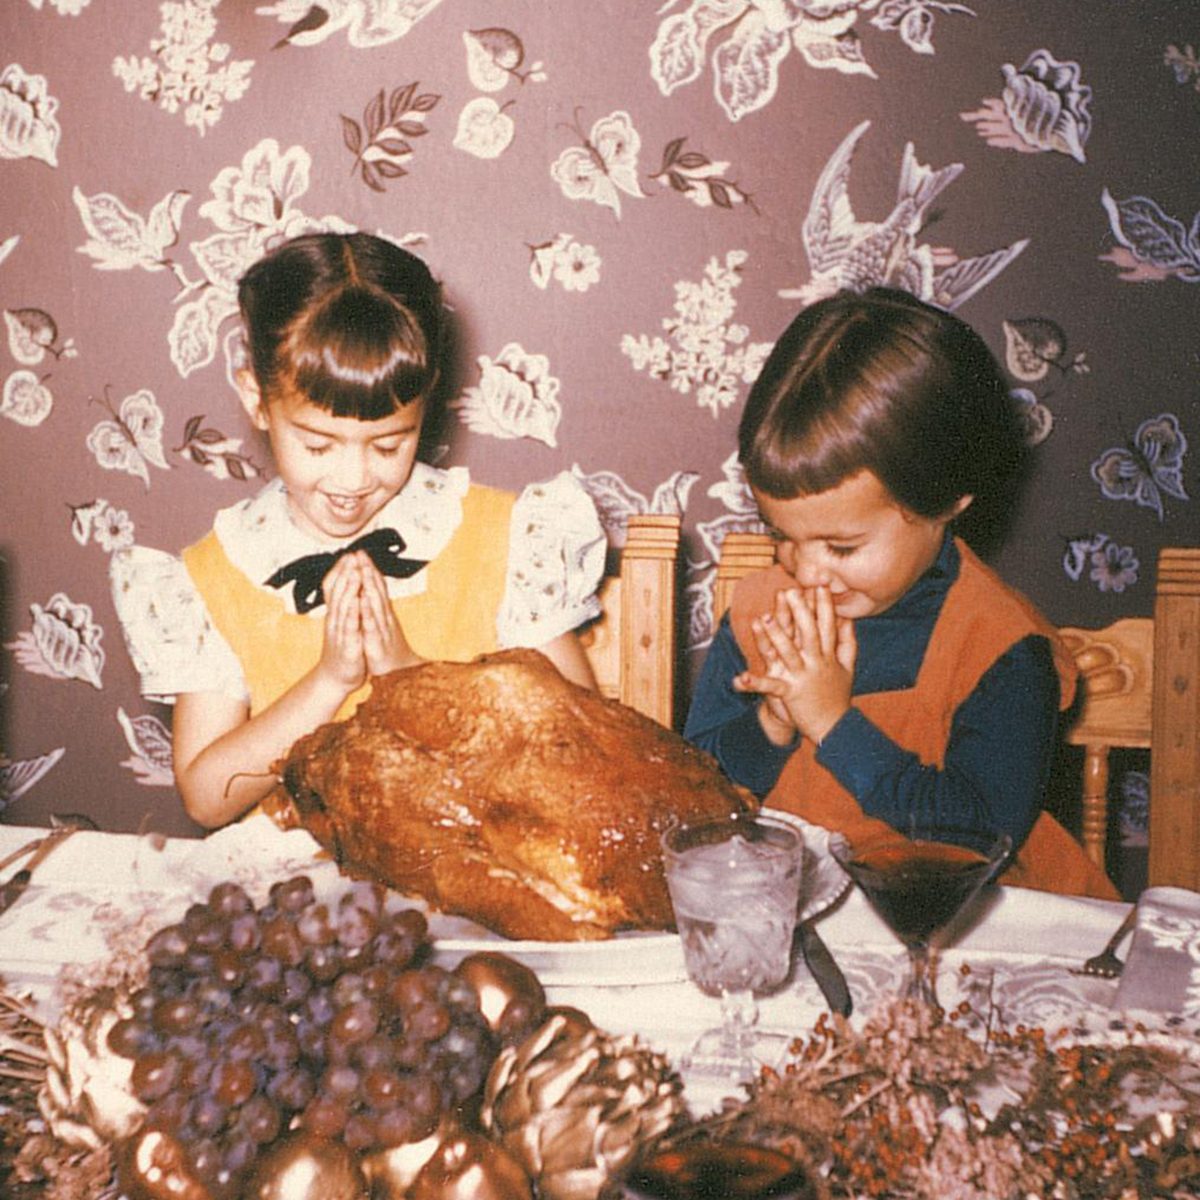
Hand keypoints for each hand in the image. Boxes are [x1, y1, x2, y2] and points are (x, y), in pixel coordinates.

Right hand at [318, 554, 367, 691]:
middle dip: (346, 573)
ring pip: (344, 607)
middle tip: (352, 556)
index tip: (350, 554)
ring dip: (349, 589)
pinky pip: (351, 628)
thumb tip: (347, 584)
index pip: (334, 588)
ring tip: (355, 573)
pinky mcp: (348, 646)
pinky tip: (358, 602)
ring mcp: (340, 633)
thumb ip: (344, 604)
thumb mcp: (342, 623)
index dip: (341, 571)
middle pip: (338, 593)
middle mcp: (335, 620)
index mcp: (336, 614)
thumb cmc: (343, 647)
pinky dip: (354, 614)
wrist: (336, 677)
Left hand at [355, 553, 420, 675]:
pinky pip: (372, 626)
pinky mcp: (377, 644)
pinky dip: (368, 612)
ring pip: (375, 604)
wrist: (401, 675)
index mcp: (383, 615)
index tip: (362, 553)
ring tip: (363, 569)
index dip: (369, 570)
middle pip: (377, 591)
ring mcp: (382, 630)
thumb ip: (379, 611)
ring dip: (370, 585)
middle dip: (368, 571)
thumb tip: (374, 594)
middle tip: (362, 553)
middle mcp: (385, 619)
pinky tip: (363, 601)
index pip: (377, 588)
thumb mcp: (382, 628)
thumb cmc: (389, 651)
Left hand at [733, 585, 856, 744]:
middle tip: (789, 591)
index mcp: (828, 655)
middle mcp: (816, 663)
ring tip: (763, 619)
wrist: (834, 728)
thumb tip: (848, 618)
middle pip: (808, 633)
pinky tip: (739, 678)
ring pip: (787, 652)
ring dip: (775, 637)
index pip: (826, 625)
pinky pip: (769, 686)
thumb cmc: (838, 696)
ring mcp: (802, 677)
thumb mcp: (848, 667)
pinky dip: (754, 683)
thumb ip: (848, 641)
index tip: (820, 583)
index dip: (823, 604)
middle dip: (799, 611)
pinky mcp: (789, 692)